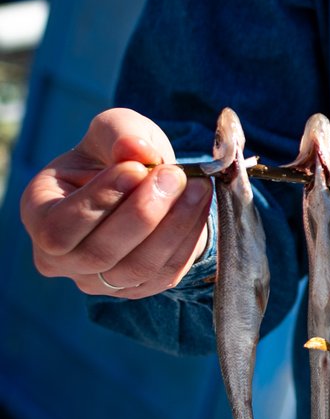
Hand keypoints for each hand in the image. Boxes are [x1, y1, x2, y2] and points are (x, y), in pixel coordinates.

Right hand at [19, 108, 211, 298]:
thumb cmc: (118, 156)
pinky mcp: (139, 287)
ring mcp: (100, 280)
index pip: (60, 227)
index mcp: (40, 215)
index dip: (99, 201)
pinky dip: (189, 238)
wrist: (147, 182)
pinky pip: (167, 272)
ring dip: (174, 226)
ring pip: (138, 267)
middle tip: (175, 175)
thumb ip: (120, 133)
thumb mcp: (115, 130)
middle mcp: (61, 258)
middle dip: (144, 213)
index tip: (136, 169)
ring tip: (197, 187)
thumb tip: (135, 150)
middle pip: (100, 252)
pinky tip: (200, 205)